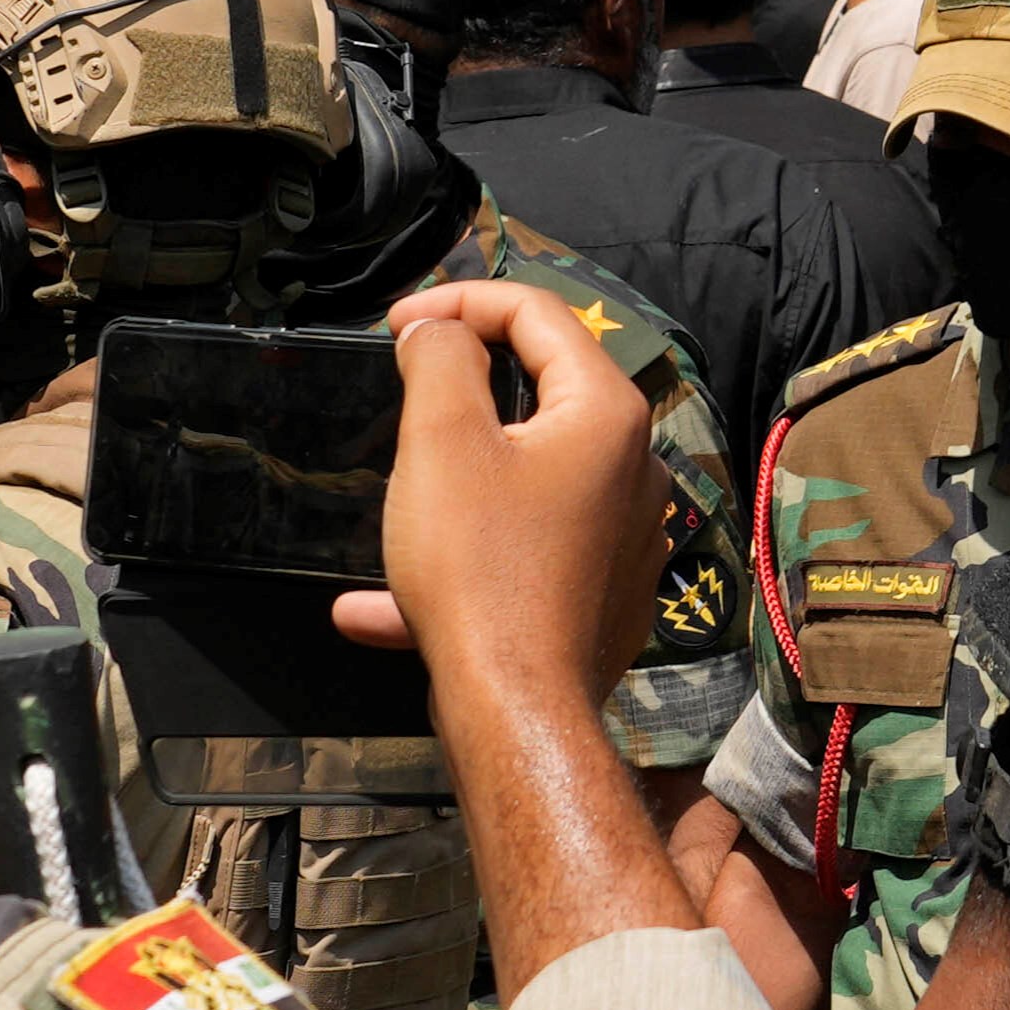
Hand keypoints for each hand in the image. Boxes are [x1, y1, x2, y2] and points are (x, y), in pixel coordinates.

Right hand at [344, 278, 659, 697]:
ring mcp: (623, 536)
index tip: (395, 325)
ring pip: (525, 483)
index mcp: (605, 414)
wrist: (516, 709)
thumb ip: (439, 359)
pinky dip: (461, 564)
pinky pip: (523, 555)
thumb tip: (439, 330)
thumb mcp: (441, 439)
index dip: (461, 301)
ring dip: (451, 488)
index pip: (539, 314)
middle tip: (398, 395)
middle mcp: (633, 467)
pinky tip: (376, 609)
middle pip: (541, 395)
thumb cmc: (478, 564)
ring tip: (392, 504)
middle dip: (459, 393)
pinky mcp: (601, 595)